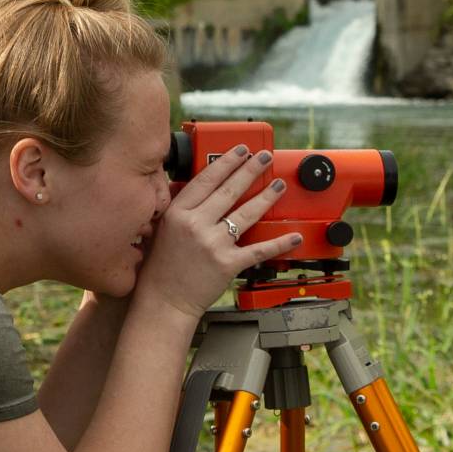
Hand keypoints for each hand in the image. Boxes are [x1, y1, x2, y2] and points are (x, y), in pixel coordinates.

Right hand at [134, 143, 297, 323]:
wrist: (163, 300)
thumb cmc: (160, 267)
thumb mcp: (161, 229)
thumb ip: (179, 207)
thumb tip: (197, 186)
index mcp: (177, 213)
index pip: (206, 179)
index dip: (226, 162)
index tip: (240, 150)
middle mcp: (196, 225)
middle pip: (229, 190)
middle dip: (251, 170)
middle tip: (265, 157)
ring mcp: (213, 244)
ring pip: (246, 214)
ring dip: (266, 197)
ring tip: (279, 186)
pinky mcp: (227, 264)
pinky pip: (258, 250)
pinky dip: (279, 243)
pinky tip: (293, 235)